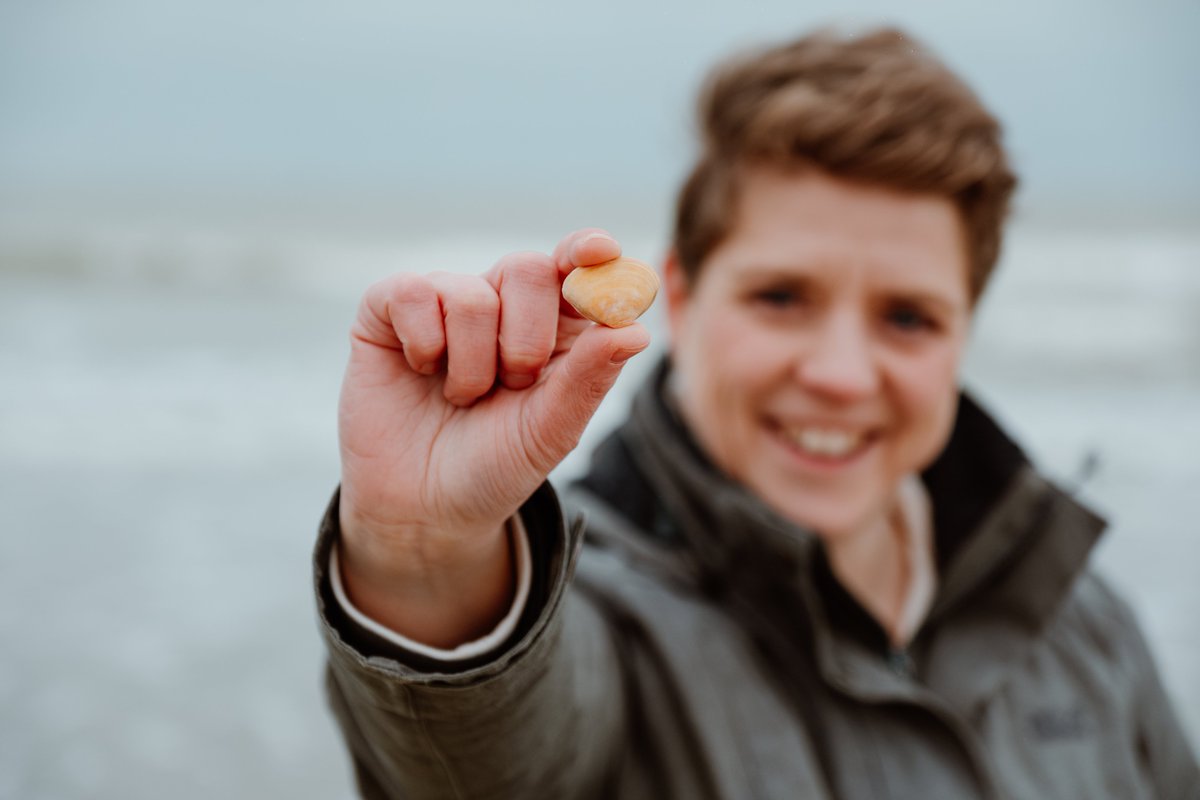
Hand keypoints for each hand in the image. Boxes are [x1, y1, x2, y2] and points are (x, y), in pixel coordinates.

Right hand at [335, 229, 649, 643]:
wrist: (424, 509)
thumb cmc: (495, 466)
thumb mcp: (550, 431)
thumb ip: (589, 379)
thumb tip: (637, 331)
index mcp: (555, 326)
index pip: (577, 267)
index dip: (587, 252)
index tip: (601, 253)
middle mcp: (502, 303)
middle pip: (527, 269)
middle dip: (527, 336)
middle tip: (514, 383)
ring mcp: (444, 301)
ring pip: (470, 294)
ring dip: (472, 363)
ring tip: (464, 398)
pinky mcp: (389, 309)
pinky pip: (412, 293)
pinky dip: (424, 343)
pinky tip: (422, 371)